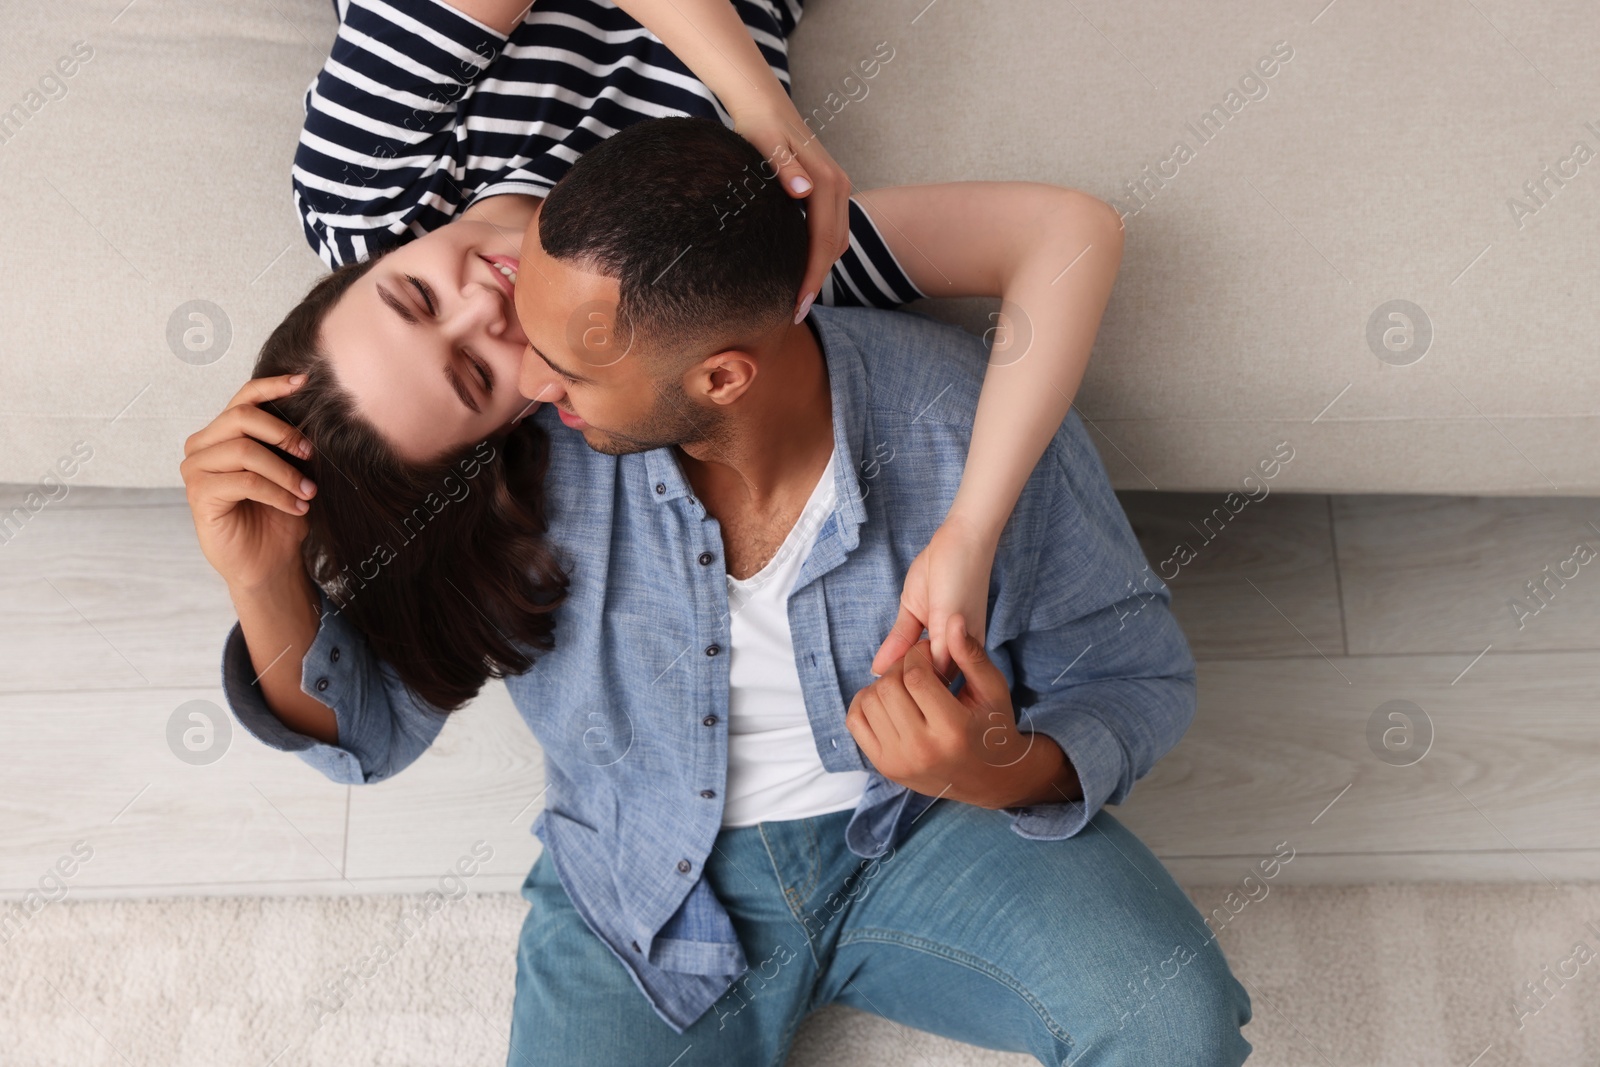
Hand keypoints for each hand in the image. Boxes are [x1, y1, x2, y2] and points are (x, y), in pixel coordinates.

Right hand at [180, 375, 316, 592]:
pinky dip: (277, 493)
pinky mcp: (199, 495)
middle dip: (283, 433)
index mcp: (222, 434)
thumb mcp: (290, 470)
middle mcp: (202, 446)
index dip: (273, 385)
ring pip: (245, 450)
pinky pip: (245, 481)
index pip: (244, 397)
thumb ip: (290, 442)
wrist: (269, 561)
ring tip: (309, 492)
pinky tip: (296, 506)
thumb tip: (315, 413)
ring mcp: (195, 469)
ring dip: (285, 471)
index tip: (304, 381)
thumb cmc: (278, 515)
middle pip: (242, 417)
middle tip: (311, 455)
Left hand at [730, 104, 849, 320]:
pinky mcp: (828, 188)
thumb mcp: (764, 144)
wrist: (762, 102)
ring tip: (798, 297)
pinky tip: (801, 267)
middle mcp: (839, 186)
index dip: (812, 278)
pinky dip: (820, 253)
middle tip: (795, 313)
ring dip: (820, 269)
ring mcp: (837, 187)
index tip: (798, 306)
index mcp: (827, 181)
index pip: (823, 242)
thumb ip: (783, 169)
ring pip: (837, 241)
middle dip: (817, 281)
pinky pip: (831, 229)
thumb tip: (803, 192)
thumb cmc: (757, 125)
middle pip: (834, 247)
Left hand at [847, 616, 1038, 808]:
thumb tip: (953, 620)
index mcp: (953, 730)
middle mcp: (922, 750)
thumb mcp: (992, 689)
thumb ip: (971, 655)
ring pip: (870, 702)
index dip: (917, 655)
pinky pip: (856, 721)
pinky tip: (889, 700)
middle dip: (900, 667)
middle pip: (888, 688)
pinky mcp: (884, 766)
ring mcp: (898, 762)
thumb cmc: (993, 727)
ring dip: (883, 683)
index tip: (927, 652)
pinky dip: (866, 702)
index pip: (916, 678)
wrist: (988, 779)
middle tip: (916, 666)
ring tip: (906, 684)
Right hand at [872, 515, 997, 677]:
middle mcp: (962, 652)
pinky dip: (910, 671)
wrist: (960, 540)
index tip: (884, 695)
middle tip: (881, 692)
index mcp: (953, 648)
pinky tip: (893, 671)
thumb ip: (899, 640)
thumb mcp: (912, 610)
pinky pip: (934, 665)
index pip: (928, 683)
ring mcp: (961, 645)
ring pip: (932, 682)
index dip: (905, 690)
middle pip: (931, 687)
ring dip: (906, 684)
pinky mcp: (955, 632)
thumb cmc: (941, 570)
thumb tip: (877, 668)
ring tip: (886, 685)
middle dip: (905, 692)